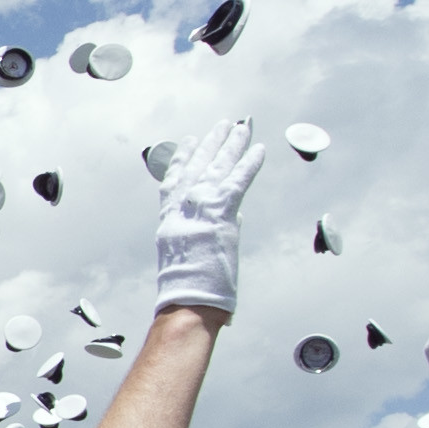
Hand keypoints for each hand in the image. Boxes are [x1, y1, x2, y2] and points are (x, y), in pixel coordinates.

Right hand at [153, 116, 261, 316]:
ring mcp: (200, 209)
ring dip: (231, 145)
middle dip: (211, 144)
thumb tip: (229, 220)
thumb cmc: (188, 290)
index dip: (182, 159)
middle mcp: (182, 209)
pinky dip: (249, 163)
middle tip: (222, 125)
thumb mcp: (187, 256)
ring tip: (241, 127)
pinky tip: (258, 149)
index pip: (174, 181)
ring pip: (217, 167)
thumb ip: (207, 232)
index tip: (189, 142)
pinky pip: (238, 180)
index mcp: (170, 219)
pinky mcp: (221, 212)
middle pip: (198, 167)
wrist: (187, 301)